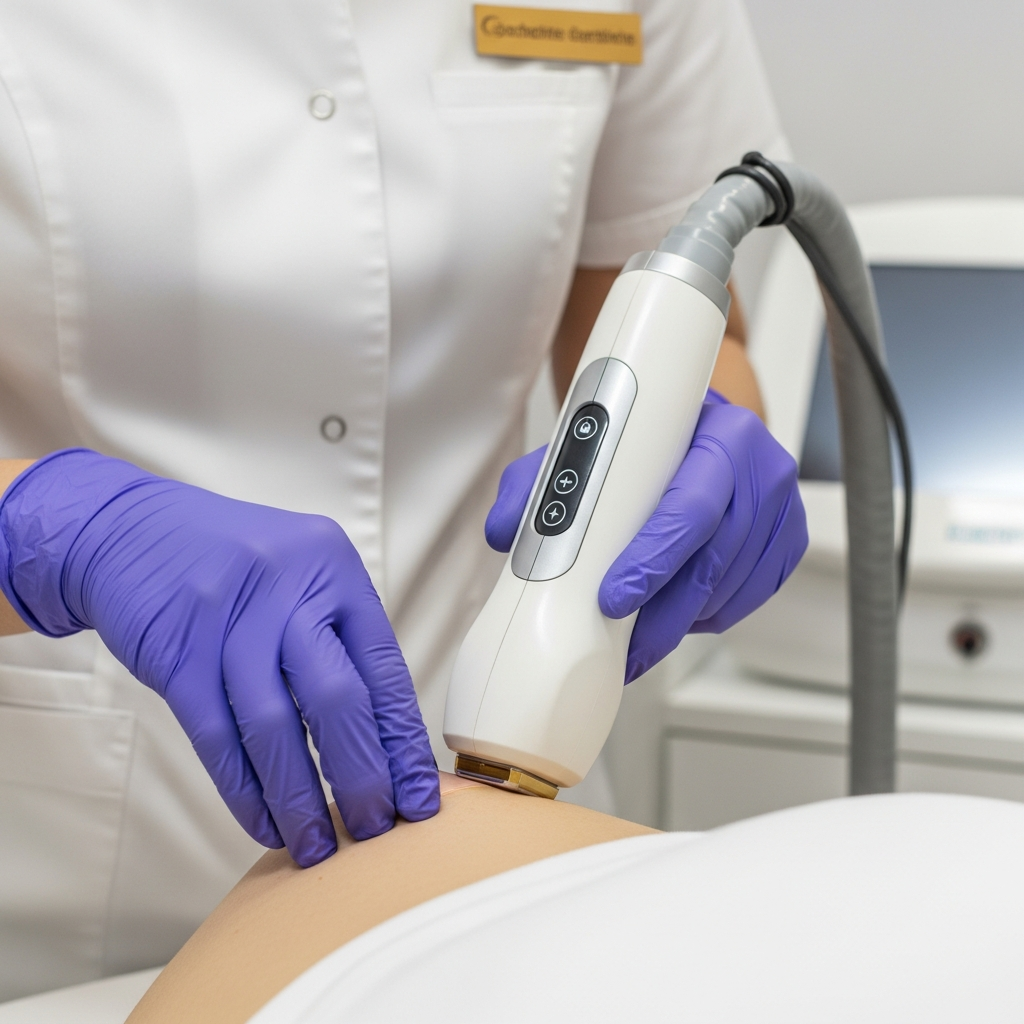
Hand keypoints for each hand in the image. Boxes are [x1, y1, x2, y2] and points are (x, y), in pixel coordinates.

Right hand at [0, 450, 438, 865]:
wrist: (130, 531)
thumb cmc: (233, 565)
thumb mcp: (300, 576)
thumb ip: (338, 640)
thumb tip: (381, 740)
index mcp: (333, 570)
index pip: (383, 669)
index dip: (403, 742)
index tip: (418, 797)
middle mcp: (288, 590)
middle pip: (337, 699)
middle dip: (362, 777)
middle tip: (375, 829)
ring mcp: (229, 620)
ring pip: (275, 727)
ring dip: (300, 797)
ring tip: (319, 846)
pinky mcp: (177, 653)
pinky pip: (217, 736)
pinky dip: (244, 789)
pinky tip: (264, 822)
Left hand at [486, 392, 806, 682]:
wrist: (698, 429)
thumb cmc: (646, 441)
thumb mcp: (586, 449)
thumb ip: (538, 486)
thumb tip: (504, 530)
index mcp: (717, 431)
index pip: (691, 504)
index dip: (653, 557)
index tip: (613, 597)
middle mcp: (759, 467)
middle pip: (715, 557)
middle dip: (663, 610)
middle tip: (624, 644)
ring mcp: (781, 508)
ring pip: (731, 586)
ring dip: (683, 619)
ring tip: (640, 638)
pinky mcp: (786, 542)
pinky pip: (750, 597)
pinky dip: (710, 614)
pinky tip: (680, 614)